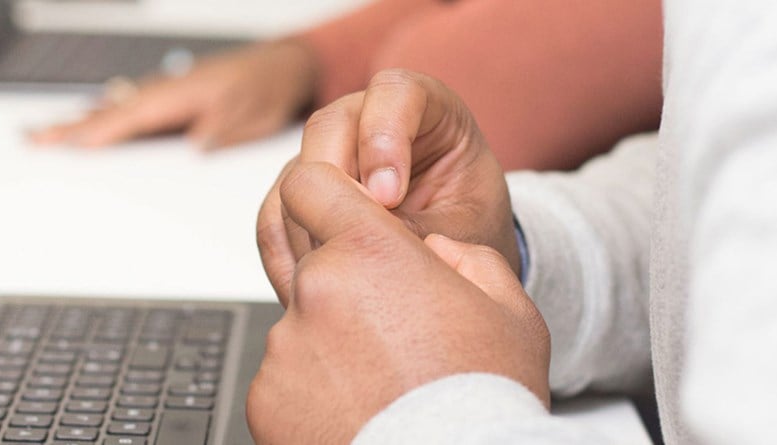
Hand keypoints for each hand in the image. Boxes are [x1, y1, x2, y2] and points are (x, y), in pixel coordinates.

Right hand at [30, 39, 316, 149]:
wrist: (283, 66)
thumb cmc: (268, 89)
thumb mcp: (254, 114)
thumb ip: (222, 130)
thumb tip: (196, 146)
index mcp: (179, 95)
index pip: (130, 117)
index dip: (97, 131)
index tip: (65, 143)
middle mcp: (164, 90)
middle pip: (109, 111)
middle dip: (69, 125)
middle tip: (31, 138)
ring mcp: (163, 92)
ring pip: (112, 107)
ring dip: (78, 119)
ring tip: (43, 132)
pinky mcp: (168, 96)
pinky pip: (126, 105)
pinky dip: (101, 112)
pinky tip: (87, 119)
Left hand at [246, 161, 549, 443]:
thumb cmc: (484, 400)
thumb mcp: (511, 313)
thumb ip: (469, 261)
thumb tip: (435, 252)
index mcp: (371, 252)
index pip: (310, 185)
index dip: (325, 196)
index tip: (343, 220)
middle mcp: (317, 290)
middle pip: (316, 268)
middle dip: (348, 291)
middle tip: (395, 337)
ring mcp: (285, 347)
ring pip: (303, 328)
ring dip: (333, 346)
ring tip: (382, 384)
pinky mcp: (266, 399)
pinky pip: (287, 381)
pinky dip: (314, 393)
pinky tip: (360, 410)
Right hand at [256, 69, 519, 293]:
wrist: (457, 255)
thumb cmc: (470, 227)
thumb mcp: (464, 230)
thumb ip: (418, 228)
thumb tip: (362, 244)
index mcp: (427, 109)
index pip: (395, 93)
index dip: (384, 138)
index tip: (389, 196)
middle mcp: (370, 120)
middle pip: (329, 128)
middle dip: (336, 189)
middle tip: (354, 241)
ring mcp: (330, 154)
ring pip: (296, 173)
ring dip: (311, 228)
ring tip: (340, 277)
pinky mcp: (302, 192)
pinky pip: (276, 214)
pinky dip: (289, 254)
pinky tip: (311, 286)